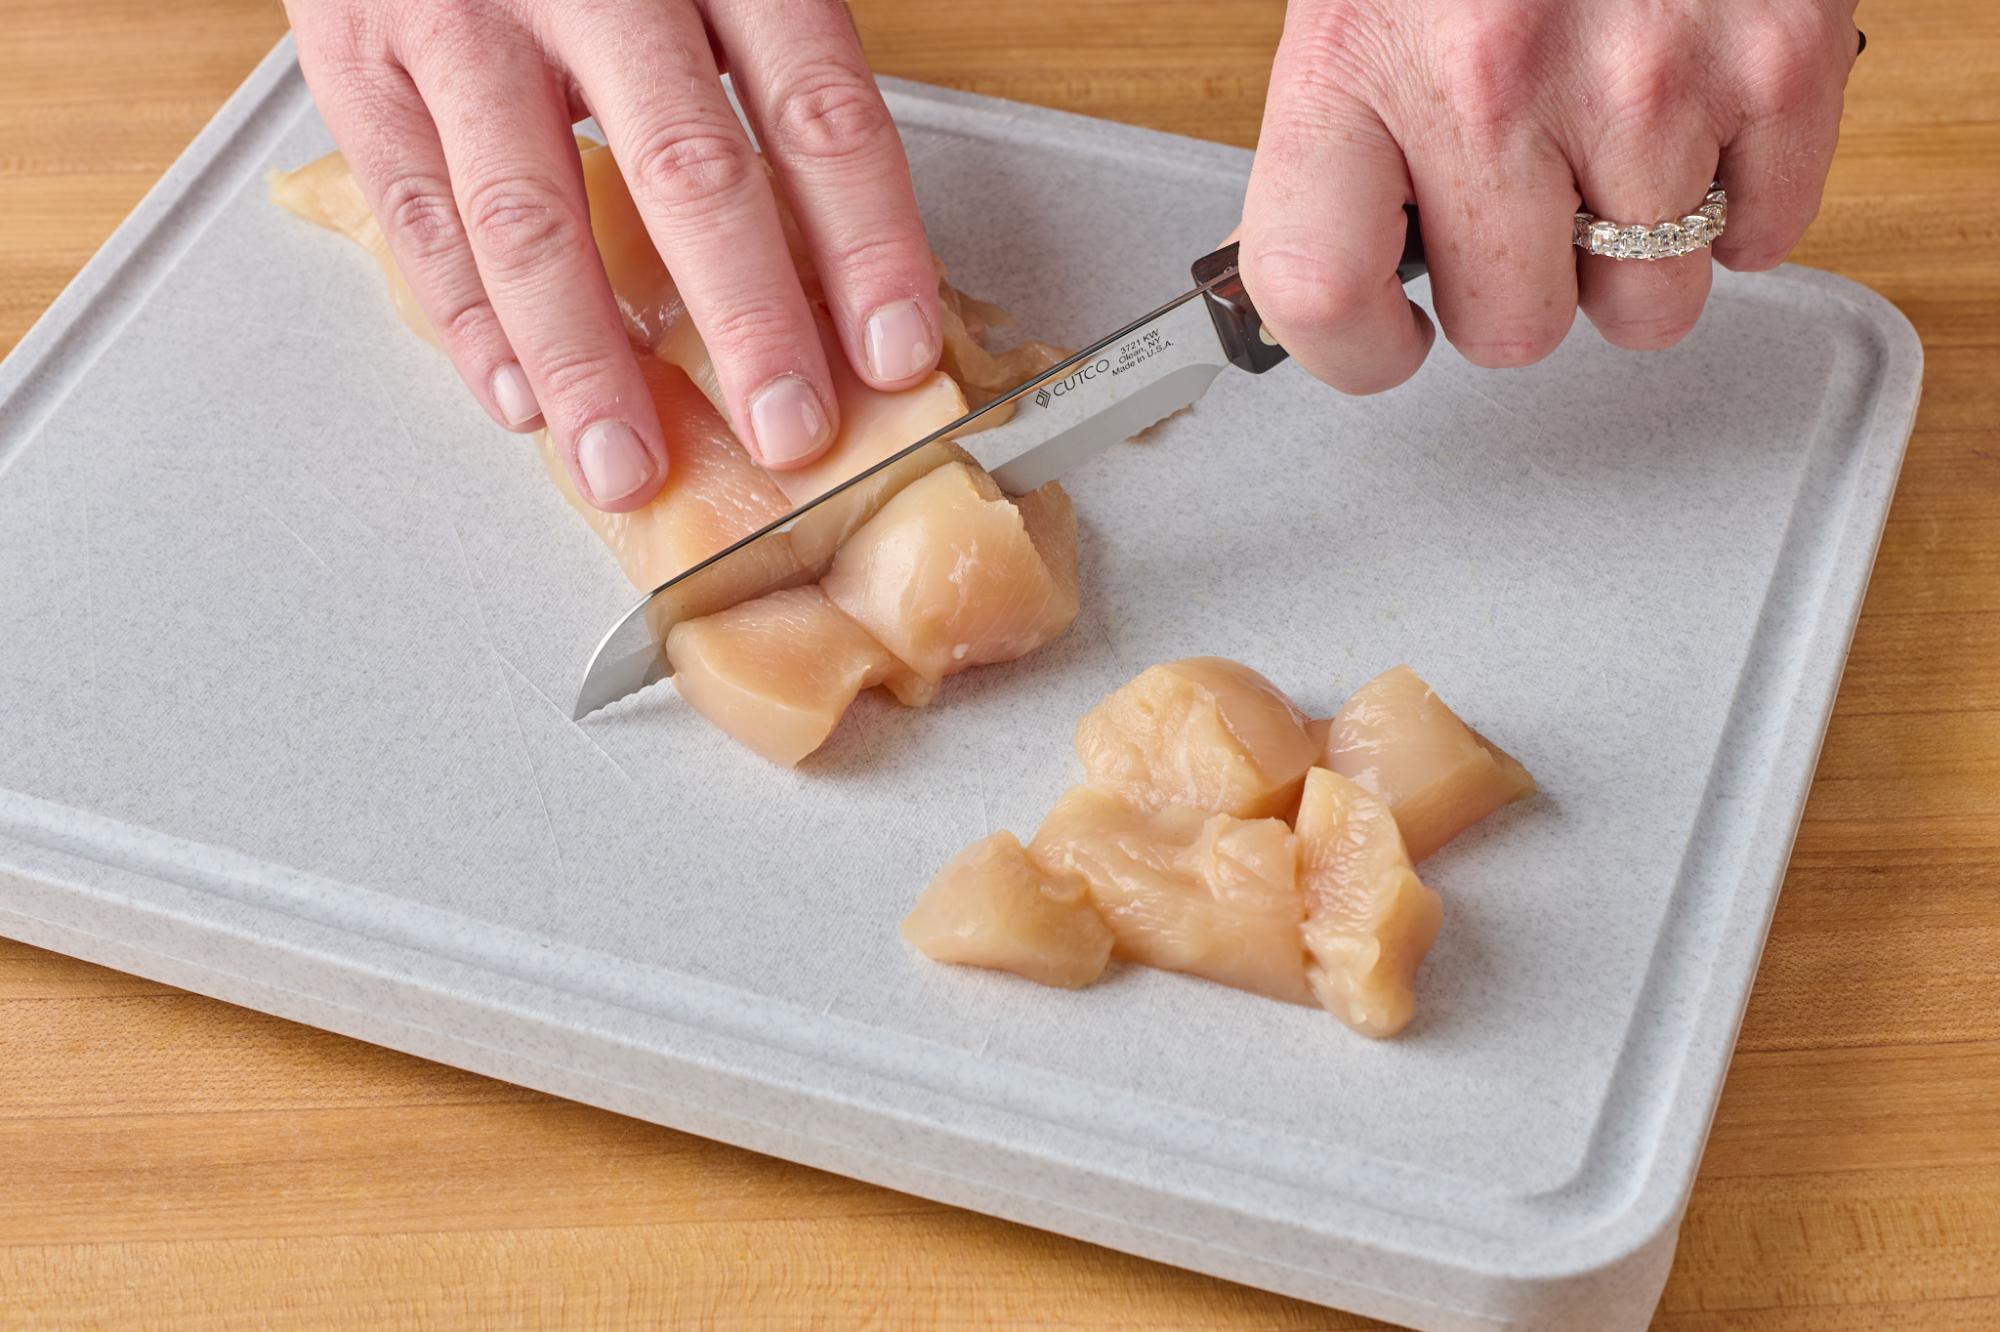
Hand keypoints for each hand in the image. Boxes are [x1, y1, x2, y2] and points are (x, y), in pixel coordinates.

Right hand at [286, 0, 940, 509]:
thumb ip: (765, 77)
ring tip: (627, 464)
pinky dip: (468, 321)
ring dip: (586, 357)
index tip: (892, 352)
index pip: (815, 108)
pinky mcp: (353, 53)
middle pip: (686, 168)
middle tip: (787, 432)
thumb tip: (841, 271)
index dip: (864, 241)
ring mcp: (459, 14)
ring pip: (531, 211)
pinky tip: (520, 402)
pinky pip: (413, 210)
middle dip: (744, 319)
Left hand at [1238, 0, 1860, 392]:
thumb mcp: (1356, 6)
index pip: (1321, 297)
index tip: (1386, 337)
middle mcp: (1494, 77)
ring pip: (1648, 306)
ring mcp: (1649, 75)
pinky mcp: (1779, 57)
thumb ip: (1343, 147)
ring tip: (1609, 146)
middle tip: (1518, 202)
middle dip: (1516, 287)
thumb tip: (1342, 291)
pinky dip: (1736, 205)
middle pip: (1513, 330)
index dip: (1355, 351)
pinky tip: (1692, 125)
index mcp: (1356, 59)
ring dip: (1630, 253)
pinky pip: (1763, 237)